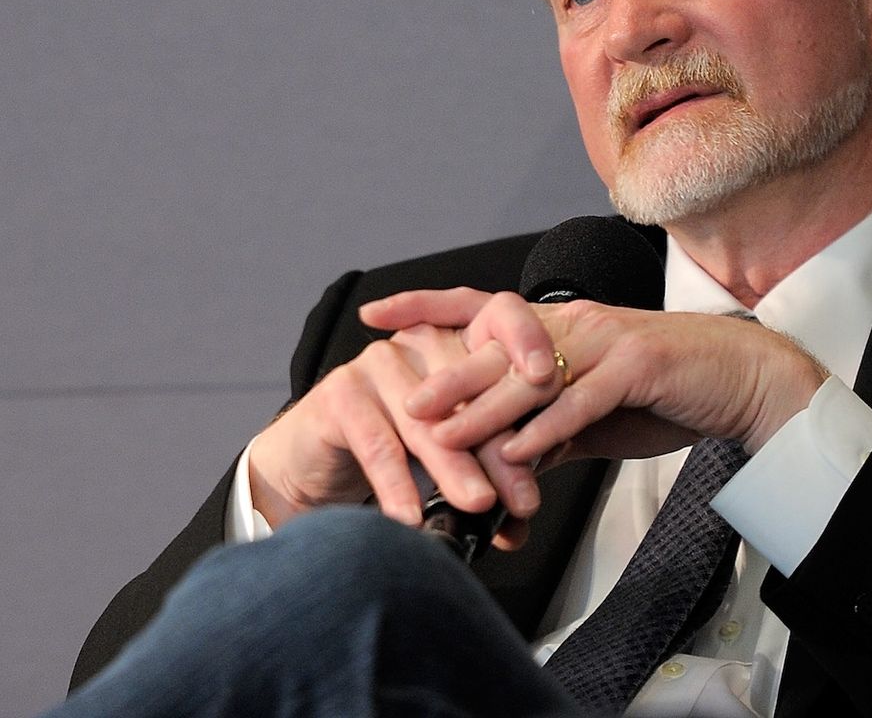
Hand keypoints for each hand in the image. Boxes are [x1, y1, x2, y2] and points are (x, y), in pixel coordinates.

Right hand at [246, 295, 542, 531]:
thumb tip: (517, 527)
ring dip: (454, 468)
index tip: (558, 413)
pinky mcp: (341, 391)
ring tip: (477, 506)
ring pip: (427, 421)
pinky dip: (396, 484)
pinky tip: (409, 517)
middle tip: (522, 500)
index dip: (532, 366)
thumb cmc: (387, 451)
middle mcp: (421, 345)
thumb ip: (485, 482)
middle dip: (499, 452)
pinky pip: (378, 441)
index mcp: (457, 348)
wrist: (314, 458)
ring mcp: (379, 363)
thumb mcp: (444, 461)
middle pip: (471, 395)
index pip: (504, 348)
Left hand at [374, 289, 826, 461]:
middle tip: (402, 401)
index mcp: (558, 326)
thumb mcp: (594, 414)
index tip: (375, 313)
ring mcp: (606, 342)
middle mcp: (574, 324)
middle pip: (495, 347)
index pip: (480, 310)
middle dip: (446, 375)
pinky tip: (519, 453)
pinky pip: (583, 399)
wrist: (741, 378)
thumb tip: (500, 462)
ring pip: (533, 375)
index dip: (427, 307)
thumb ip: (548, 431)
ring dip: (486, 409)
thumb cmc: (666, 392)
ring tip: (443, 435)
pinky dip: (549, 427)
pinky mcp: (638, 366)